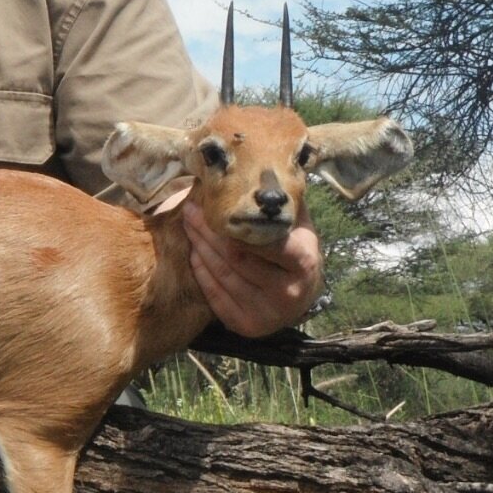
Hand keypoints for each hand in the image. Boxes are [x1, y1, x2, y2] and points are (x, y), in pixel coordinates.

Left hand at [181, 201, 322, 337]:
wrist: (302, 293)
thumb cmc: (295, 248)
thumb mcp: (299, 225)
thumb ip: (282, 202)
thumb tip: (259, 166)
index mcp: (304, 262)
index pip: (267, 241)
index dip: (237, 224)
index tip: (214, 204)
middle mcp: (288, 292)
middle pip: (237, 257)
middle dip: (209, 231)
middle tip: (190, 209)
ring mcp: (268, 313)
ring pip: (223, 275)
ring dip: (200, 248)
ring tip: (188, 225)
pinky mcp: (248, 326)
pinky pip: (215, 296)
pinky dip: (201, 272)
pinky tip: (193, 252)